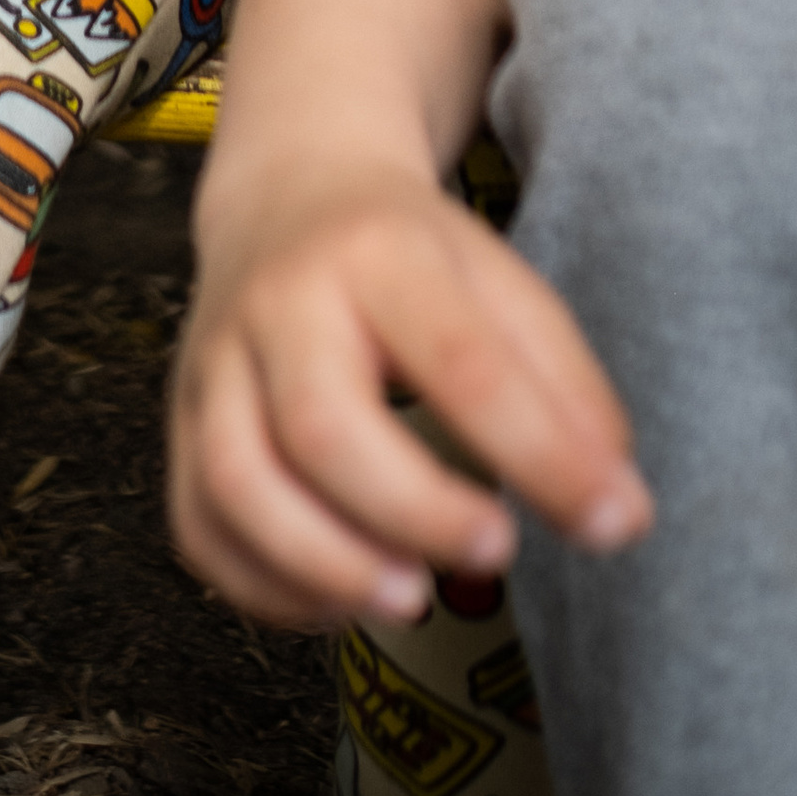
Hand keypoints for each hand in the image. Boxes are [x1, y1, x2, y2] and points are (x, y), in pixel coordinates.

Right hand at [169, 168, 652, 629]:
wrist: (284, 195)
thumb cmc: (411, 258)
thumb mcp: (502, 284)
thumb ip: (567, 391)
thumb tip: (619, 515)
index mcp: (376, 251)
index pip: (458, 359)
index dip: (537, 454)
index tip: (608, 523)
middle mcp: (277, 301)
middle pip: (321, 425)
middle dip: (413, 512)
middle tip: (494, 551)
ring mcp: (213, 361)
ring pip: (235, 480)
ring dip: (325, 564)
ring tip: (407, 596)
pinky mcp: (177, 421)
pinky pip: (196, 524)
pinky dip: (264, 586)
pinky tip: (338, 600)